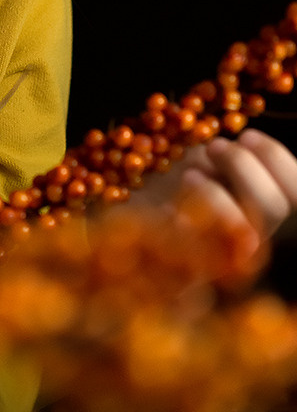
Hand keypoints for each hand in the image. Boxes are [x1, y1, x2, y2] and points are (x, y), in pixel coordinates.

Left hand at [134, 128, 296, 256]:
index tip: (245, 135)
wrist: (131, 212)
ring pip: (244, 234)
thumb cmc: (171, 178)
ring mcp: (225, 259)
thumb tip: (244, 141)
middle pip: (273, 208)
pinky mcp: (189, 276)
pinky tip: (171, 209)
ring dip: (216, 194)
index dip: (276, 158)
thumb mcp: (202, 161)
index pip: (295, 189)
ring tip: (189, 176)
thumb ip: (228, 158)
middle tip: (213, 147)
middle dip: (243, 167)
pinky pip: (199, 255)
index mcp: (262, 208)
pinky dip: (186, 224)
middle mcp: (254, 236)